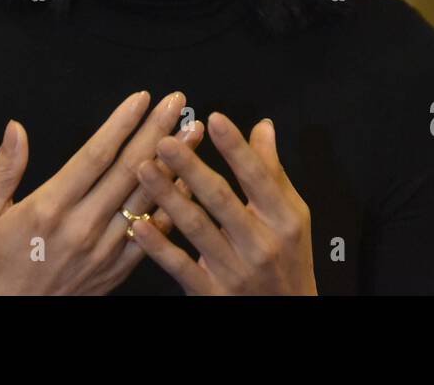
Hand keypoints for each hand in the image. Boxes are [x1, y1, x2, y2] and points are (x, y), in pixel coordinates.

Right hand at [0, 90, 203, 294]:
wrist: (1, 319)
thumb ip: (4, 169)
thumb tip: (15, 128)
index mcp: (50, 207)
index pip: (95, 154)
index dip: (121, 123)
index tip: (141, 98)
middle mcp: (82, 226)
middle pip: (129, 169)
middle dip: (156, 131)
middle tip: (177, 103)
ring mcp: (103, 250)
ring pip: (146, 198)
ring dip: (173, 163)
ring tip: (192, 134)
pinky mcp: (115, 269)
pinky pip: (151, 234)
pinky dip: (170, 207)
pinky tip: (185, 184)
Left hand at [130, 112, 316, 294]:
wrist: (287, 314)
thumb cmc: (289, 258)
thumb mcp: (292, 215)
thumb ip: (273, 172)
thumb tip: (263, 127)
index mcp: (282, 219)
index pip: (257, 177)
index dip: (235, 148)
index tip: (213, 119)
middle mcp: (260, 243)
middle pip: (221, 199)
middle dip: (191, 168)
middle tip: (164, 141)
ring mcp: (235, 270)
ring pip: (196, 228)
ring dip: (168, 196)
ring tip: (143, 168)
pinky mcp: (212, 292)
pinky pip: (180, 266)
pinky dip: (159, 245)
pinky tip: (140, 224)